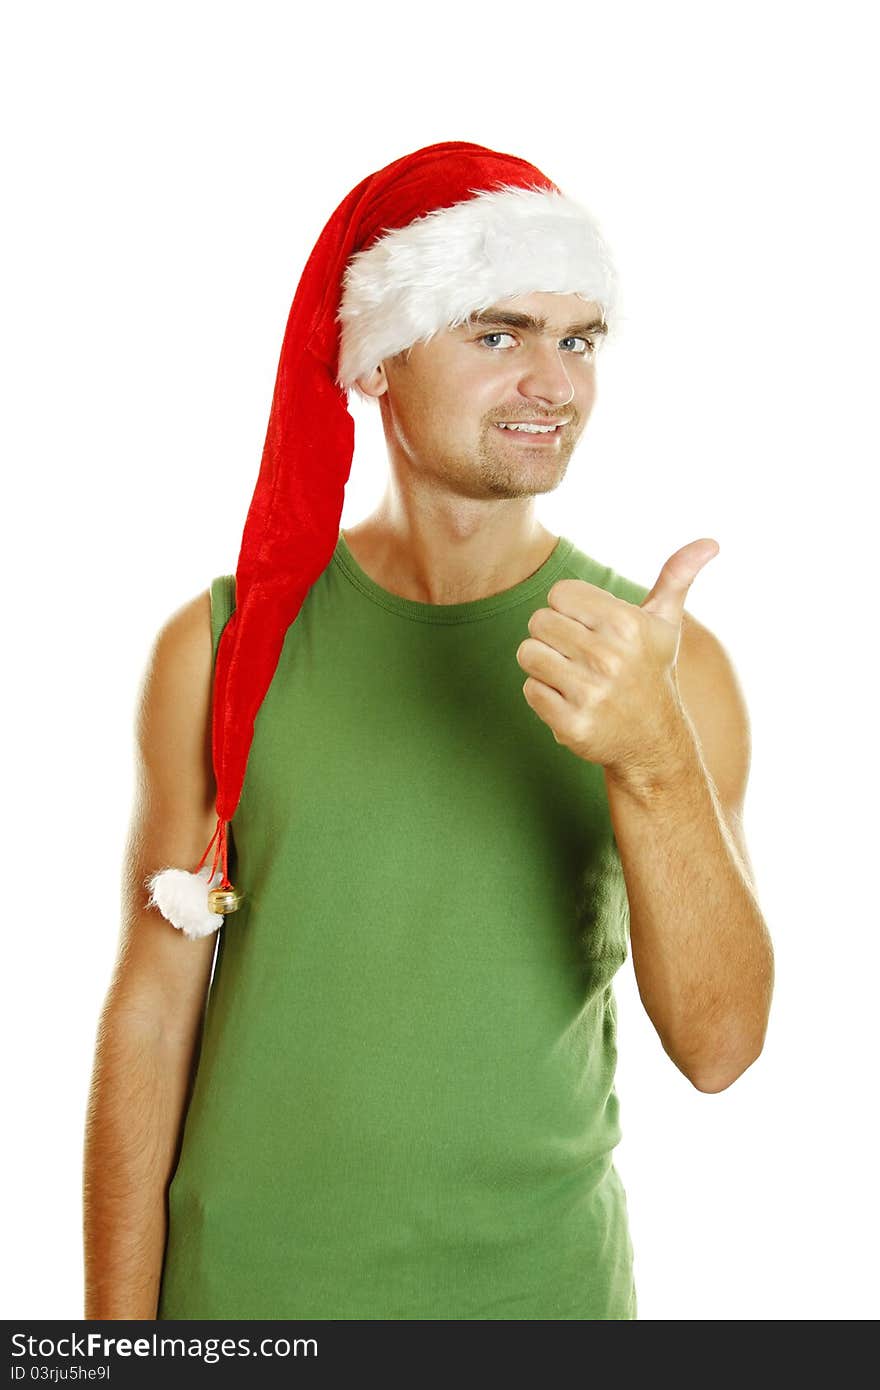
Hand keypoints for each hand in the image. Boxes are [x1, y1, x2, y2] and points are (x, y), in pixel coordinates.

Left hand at [516, 538, 719, 783]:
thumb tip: (711, 542)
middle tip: (582, 656)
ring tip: (574, 677)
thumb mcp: (665, 623)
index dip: (570, 610)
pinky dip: (544, 695)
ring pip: (528, 653)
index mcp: (627, 625)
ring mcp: (590, 693)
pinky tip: (571, 701)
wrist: (653, 741)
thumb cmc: (651, 670)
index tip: (592, 629)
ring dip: (545, 665)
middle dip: (555, 637)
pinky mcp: (572, 724)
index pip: (559, 593)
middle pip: (539, 621)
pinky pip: (530, 689)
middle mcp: (609, 658)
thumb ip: (677, 576)